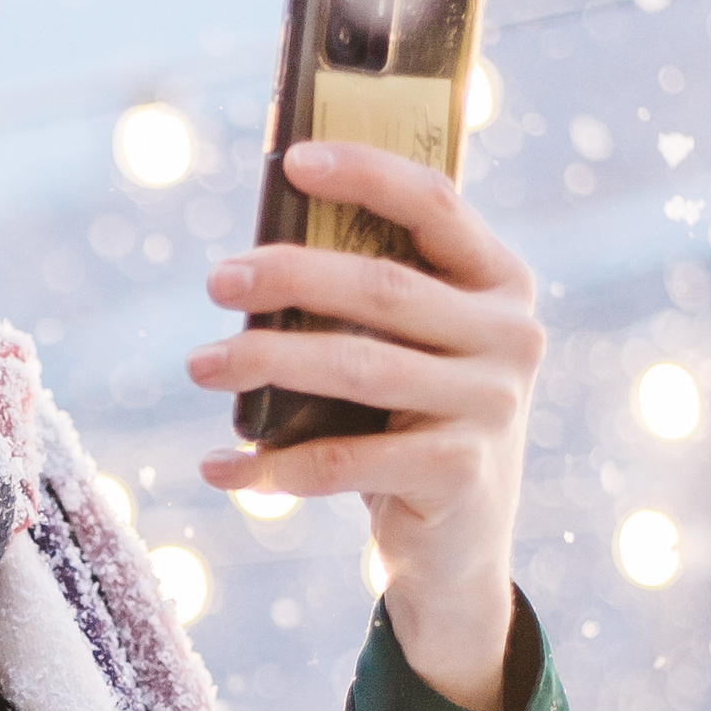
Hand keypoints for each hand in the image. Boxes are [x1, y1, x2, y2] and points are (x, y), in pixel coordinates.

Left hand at [188, 137, 543, 710]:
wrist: (457, 549)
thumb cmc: (412, 423)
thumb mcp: (408, 350)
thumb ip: (370, 297)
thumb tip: (260, 252)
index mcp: (501, 283)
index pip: (436, 204)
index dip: (365, 173)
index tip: (291, 161)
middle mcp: (510, 337)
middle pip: (383, 286)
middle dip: (288, 276)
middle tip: (218, 281)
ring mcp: (492, 407)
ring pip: (357, 366)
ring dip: (265, 362)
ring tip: (200, 364)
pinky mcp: (458, 474)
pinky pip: (345, 458)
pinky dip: (272, 464)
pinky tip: (222, 466)